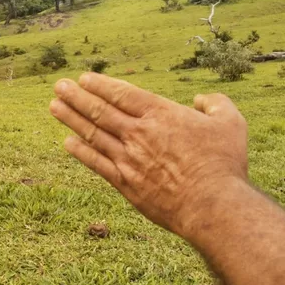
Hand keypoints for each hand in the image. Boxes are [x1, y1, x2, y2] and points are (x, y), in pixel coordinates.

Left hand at [50, 73, 248, 238]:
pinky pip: (96, 164)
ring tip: (54, 106)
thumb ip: (215, 104)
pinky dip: (80, 152)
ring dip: (71, 119)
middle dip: (77, 96)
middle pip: (100, 110)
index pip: (123, 94)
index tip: (84, 79)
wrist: (212, 206)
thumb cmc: (224, 164)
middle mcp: (139, 134)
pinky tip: (67, 143)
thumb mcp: (230, 123)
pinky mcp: (125, 183)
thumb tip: (200, 100)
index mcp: (161, 114)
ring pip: (93, 134)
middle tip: (59, 86)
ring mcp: (128, 159)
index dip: (101, 85)